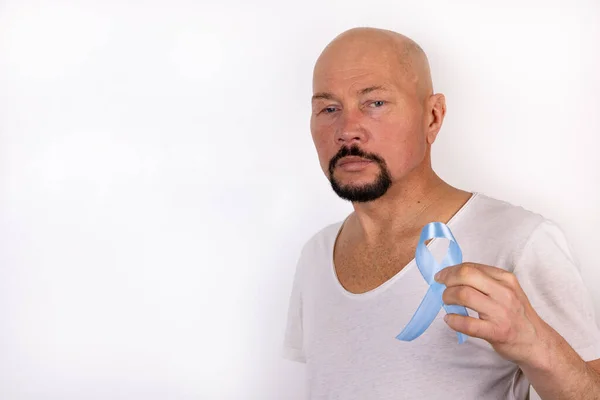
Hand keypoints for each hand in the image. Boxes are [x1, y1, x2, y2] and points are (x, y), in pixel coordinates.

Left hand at [434, 262, 551, 366]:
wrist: (536, 342)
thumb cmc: (517, 315)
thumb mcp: (507, 290)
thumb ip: (485, 281)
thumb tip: (454, 275)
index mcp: (505, 279)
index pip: (471, 267)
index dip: (451, 270)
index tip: (441, 276)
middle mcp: (504, 292)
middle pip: (466, 275)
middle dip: (447, 280)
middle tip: (441, 288)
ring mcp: (501, 312)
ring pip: (464, 295)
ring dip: (448, 298)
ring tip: (447, 303)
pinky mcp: (497, 332)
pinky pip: (468, 323)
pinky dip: (453, 320)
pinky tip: (450, 319)